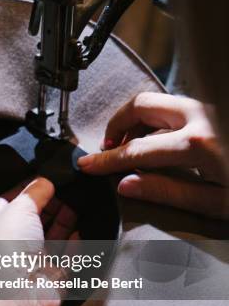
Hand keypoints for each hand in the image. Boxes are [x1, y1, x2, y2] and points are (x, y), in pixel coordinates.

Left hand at [0, 177, 72, 305]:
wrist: (13, 297)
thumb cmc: (5, 249)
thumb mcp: (18, 208)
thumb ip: (34, 192)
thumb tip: (46, 182)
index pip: (9, 202)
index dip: (28, 189)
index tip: (46, 178)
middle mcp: (9, 246)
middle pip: (34, 220)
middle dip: (51, 204)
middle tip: (68, 189)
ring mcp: (30, 264)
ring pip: (51, 238)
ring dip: (65, 221)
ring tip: (78, 204)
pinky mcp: (51, 279)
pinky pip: (66, 259)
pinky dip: (75, 246)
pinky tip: (82, 231)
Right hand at [78, 92, 228, 218]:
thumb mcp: (217, 203)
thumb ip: (170, 193)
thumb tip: (126, 184)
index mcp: (199, 143)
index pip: (137, 149)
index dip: (107, 159)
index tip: (88, 165)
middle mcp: (202, 116)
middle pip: (141, 106)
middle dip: (117, 124)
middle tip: (107, 148)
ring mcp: (208, 108)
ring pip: (157, 102)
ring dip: (135, 121)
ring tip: (129, 147)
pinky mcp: (213, 109)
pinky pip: (174, 106)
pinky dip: (155, 120)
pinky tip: (154, 141)